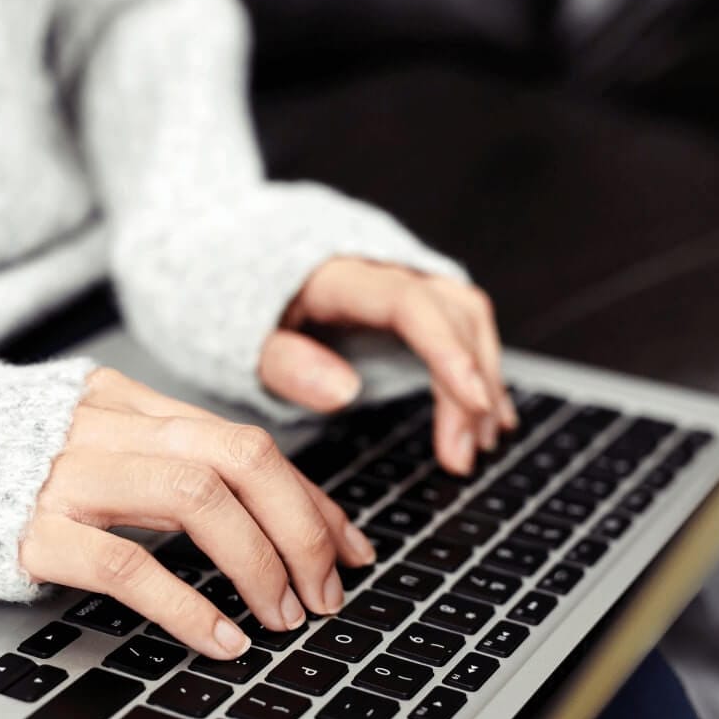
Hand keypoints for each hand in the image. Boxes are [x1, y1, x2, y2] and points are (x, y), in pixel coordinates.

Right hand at [20, 368, 376, 658]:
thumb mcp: (91, 436)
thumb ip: (164, 456)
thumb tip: (261, 508)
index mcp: (127, 402)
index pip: (246, 442)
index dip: (309, 499)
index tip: (348, 546)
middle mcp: (105, 426)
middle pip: (239, 457)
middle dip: (302, 526)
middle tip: (329, 588)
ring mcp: (65, 474)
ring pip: (196, 499)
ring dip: (259, 561)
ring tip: (285, 614)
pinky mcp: (28, 529)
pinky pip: (125, 563)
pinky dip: (187, 604)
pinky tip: (222, 638)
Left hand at [259, 258, 517, 473]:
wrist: (233, 263)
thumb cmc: (237, 307)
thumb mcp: (241, 342)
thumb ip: (287, 363)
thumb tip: (344, 392)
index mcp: (340, 273)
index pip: (411, 305)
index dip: (449, 352)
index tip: (474, 403)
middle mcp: (383, 265)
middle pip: (453, 313)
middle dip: (472, 385)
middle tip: (463, 456)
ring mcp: (403, 276)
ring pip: (468, 317)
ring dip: (484, 380)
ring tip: (480, 443)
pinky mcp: (411, 295)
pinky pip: (461, 323)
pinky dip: (478, 368)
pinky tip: (485, 413)